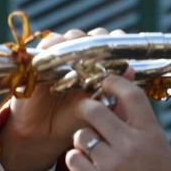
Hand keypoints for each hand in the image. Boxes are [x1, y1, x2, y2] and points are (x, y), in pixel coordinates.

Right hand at [0, 29, 116, 170]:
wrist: (43, 134)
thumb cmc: (72, 121)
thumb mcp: (97, 108)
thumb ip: (115, 91)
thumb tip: (131, 70)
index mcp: (97, 68)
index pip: (109, 45)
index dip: (114, 39)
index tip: (119, 40)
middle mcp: (80, 59)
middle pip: (90, 36)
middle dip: (95, 37)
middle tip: (97, 47)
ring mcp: (60, 59)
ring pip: (70, 37)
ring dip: (74, 40)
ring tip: (77, 50)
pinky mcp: (40, 61)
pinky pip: (46, 46)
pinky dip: (50, 45)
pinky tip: (55, 51)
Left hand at [64, 76, 170, 170]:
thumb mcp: (162, 153)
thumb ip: (143, 130)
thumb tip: (123, 106)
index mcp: (151, 135)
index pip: (131, 96)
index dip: (114, 83)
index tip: (104, 81)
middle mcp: (130, 145)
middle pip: (95, 110)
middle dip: (86, 109)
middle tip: (85, 113)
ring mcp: (110, 164)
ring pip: (81, 135)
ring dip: (83, 142)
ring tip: (94, 154)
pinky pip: (72, 158)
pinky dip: (76, 161)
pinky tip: (87, 169)